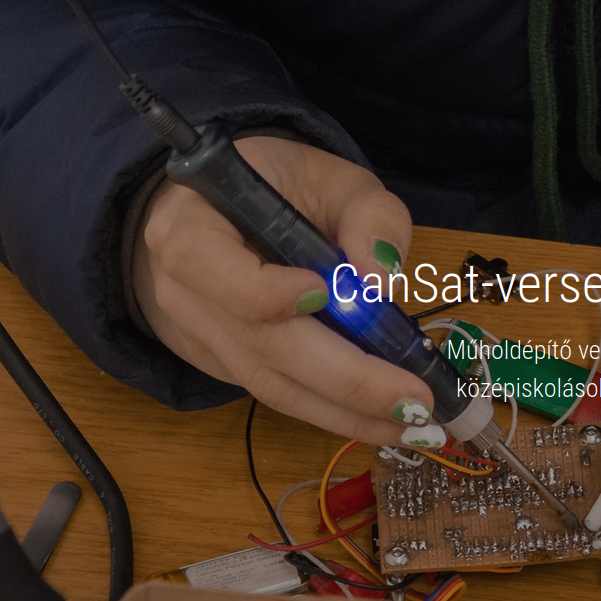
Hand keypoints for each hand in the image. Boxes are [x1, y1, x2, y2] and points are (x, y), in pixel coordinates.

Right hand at [133, 135, 442, 446]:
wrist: (222, 211)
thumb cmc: (279, 187)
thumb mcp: (331, 178)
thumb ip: (367, 216)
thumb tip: (381, 277)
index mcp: (191, 223)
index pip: (205, 263)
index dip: (264, 290)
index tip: (325, 294)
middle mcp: (185, 290)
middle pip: (260, 345)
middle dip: (346, 379)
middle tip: (414, 399)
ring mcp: (202, 336)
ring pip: (273, 386)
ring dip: (349, 411)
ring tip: (415, 422)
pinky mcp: (227, 368)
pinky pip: (281, 394)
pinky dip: (337, 410)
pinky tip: (387, 417)